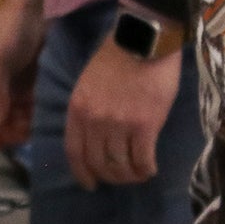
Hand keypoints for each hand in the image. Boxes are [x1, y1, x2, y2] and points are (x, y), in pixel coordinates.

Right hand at [0, 0, 46, 148]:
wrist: (36, 12)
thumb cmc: (9, 32)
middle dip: (6, 133)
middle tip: (22, 134)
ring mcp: (8, 93)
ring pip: (12, 123)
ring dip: (21, 128)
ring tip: (33, 125)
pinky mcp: (27, 92)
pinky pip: (28, 113)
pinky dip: (34, 119)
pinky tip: (41, 118)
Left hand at [64, 36, 180, 189]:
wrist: (143, 40)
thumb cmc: (116, 56)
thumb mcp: (87, 82)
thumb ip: (87, 110)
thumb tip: (94, 137)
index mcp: (77, 109)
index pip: (74, 152)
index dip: (82, 173)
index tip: (90, 183)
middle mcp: (94, 121)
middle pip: (98, 163)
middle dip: (109, 176)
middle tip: (120, 177)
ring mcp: (119, 124)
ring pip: (121, 165)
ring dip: (129, 176)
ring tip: (137, 174)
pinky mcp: (145, 125)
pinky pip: (143, 160)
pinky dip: (146, 169)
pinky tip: (150, 169)